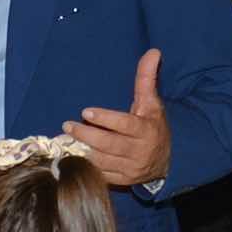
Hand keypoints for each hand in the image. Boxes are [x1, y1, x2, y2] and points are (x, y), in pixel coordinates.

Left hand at [66, 49, 174, 189]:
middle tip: (67, 125)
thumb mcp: (152, 103)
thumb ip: (146, 78)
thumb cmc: (153, 126)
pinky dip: (86, 166)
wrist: (167, 161)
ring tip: (65, 141)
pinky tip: (72, 156)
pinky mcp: (122, 180)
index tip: (86, 112)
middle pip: (109, 144)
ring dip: (82, 151)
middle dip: (86, 135)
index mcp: (146, 130)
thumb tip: (153, 51)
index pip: (124, 125)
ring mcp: (130, 168)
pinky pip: (100, 174)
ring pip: (102, 161)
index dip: (106, 119)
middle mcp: (138, 151)